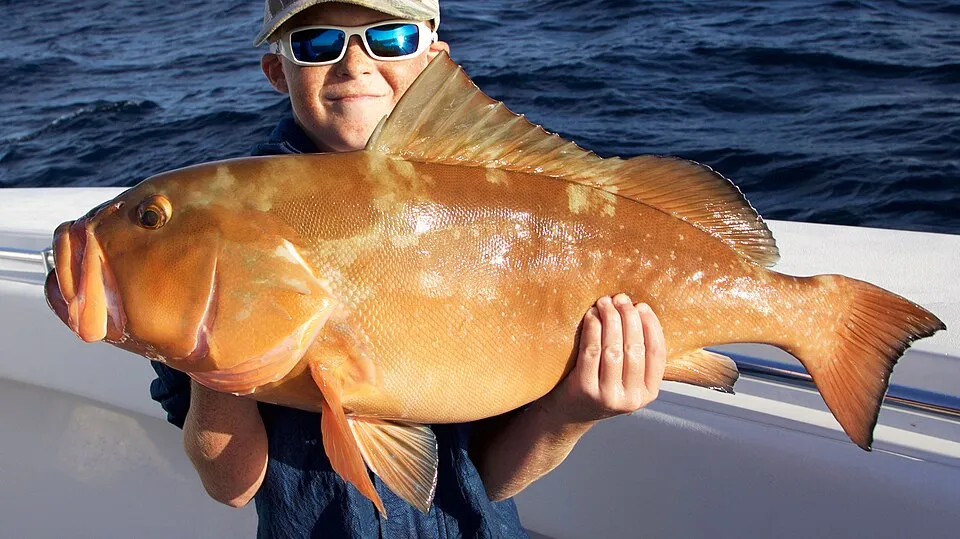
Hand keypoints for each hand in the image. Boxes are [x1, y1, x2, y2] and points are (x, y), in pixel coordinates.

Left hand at [543, 294, 666, 423]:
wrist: (567, 413)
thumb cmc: (600, 386)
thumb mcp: (626, 378)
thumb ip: (637, 355)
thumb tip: (641, 310)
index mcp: (649, 393)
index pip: (657, 354)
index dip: (651, 326)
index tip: (643, 306)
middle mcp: (632, 399)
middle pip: (635, 348)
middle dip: (629, 318)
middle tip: (621, 298)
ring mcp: (608, 396)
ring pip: (613, 349)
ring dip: (610, 320)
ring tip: (605, 302)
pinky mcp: (585, 390)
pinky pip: (591, 352)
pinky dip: (592, 329)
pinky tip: (591, 315)